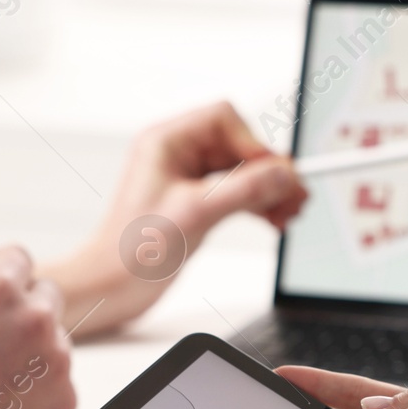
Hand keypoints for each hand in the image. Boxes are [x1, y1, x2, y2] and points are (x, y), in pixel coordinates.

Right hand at [0, 245, 75, 408]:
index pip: (17, 257)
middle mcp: (37, 320)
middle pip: (45, 295)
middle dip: (21, 308)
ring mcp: (58, 361)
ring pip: (53, 339)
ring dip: (30, 350)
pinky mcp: (67, 399)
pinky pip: (59, 379)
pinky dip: (38, 386)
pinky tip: (2, 404)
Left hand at [39, 101, 308, 338]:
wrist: (111, 287)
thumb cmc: (132, 250)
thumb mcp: (196, 214)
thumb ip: (244, 190)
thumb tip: (284, 173)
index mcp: (166, 142)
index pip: (224, 120)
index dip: (253, 144)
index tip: (273, 175)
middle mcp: (177, 155)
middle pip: (239, 146)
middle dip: (269, 171)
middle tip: (295, 197)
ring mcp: (187, 180)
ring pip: (242, 171)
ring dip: (269, 190)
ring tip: (290, 213)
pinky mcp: (195, 204)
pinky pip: (237, 193)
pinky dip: (258, 205)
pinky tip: (273, 220)